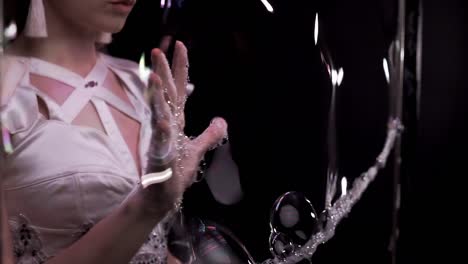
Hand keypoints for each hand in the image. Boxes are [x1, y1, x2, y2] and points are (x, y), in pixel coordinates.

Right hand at [143, 41, 227, 211]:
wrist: (163, 195)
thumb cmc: (176, 171)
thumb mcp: (198, 149)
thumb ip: (210, 134)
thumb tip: (222, 120)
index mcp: (176, 120)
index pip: (179, 89)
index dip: (180, 68)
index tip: (180, 46)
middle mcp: (167, 125)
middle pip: (166, 94)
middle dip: (163, 72)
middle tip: (158, 49)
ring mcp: (161, 138)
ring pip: (159, 111)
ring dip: (157, 93)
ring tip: (154, 74)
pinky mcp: (159, 154)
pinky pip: (160, 138)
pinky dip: (161, 127)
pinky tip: (163, 118)